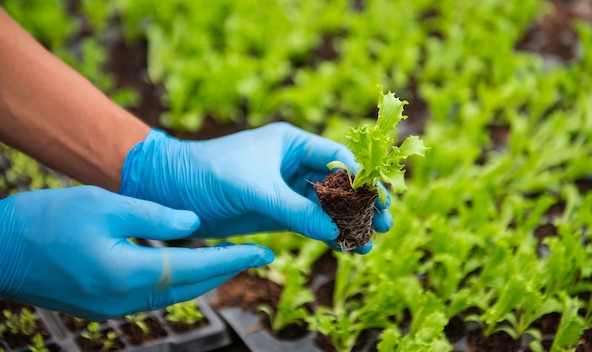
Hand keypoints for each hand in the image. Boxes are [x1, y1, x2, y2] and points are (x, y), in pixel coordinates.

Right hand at [0, 186, 272, 320]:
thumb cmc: (48, 220)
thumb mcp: (105, 205)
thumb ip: (155, 215)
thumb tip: (196, 224)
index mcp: (129, 274)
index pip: (198, 269)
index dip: (234, 259)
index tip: (263, 252)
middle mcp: (127, 300)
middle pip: (191, 287)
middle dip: (226, 271)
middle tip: (256, 255)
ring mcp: (114, 309)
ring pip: (175, 294)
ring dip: (205, 277)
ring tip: (230, 259)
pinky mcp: (104, 307)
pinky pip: (155, 295)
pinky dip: (179, 280)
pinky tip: (188, 265)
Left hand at [120, 122, 392, 253]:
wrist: (169, 191)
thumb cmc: (208, 175)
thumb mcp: (254, 189)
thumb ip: (295, 210)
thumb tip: (335, 230)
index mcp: (291, 143)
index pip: (337, 158)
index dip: (362, 179)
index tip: (381, 199)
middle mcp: (292, 164)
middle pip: (338, 183)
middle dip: (362, 202)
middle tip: (387, 222)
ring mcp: (285, 189)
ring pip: (326, 206)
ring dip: (348, 222)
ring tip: (371, 241)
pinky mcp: (276, 212)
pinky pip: (309, 222)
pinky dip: (327, 233)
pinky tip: (346, 246)